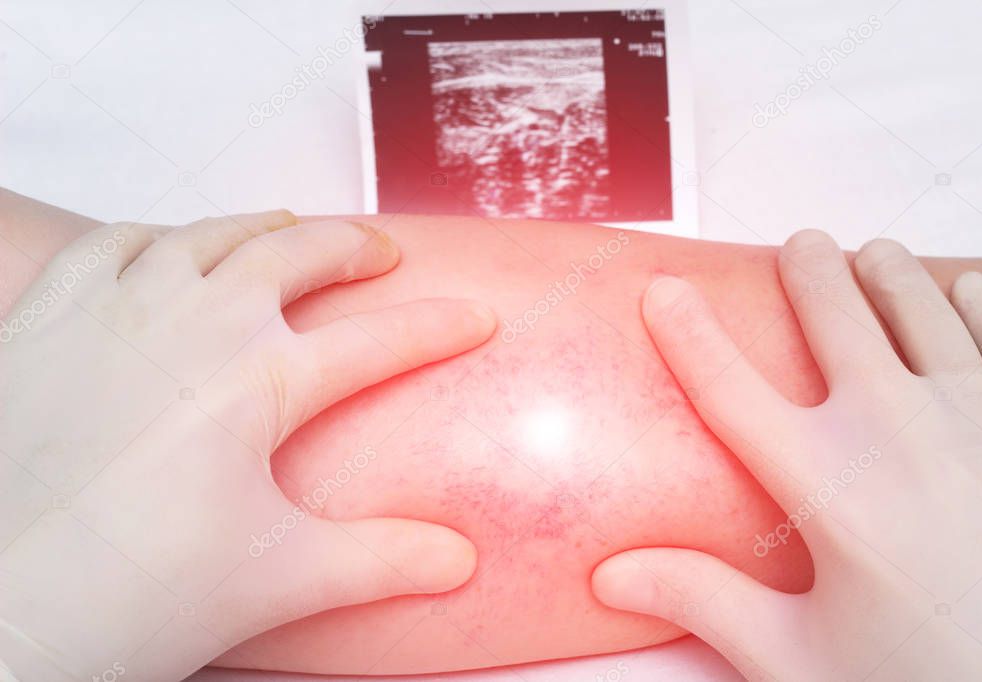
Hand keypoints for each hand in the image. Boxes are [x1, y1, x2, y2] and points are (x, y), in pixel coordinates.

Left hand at [0, 211, 494, 680]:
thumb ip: (382, 560)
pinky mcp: (52, 314)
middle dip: (352, 244)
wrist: (2, 603)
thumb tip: (461, 558)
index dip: (439, 326)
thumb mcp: (280, 578)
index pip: (378, 340)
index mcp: (261, 379)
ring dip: (263, 226)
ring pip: (210, 233)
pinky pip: (113, 244)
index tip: (477, 316)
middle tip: (381, 250)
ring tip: (291, 227)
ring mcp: (120, 307)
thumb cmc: (135, 592)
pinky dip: (155, 234)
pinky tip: (169, 245)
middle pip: (297, 254)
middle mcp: (197, 321)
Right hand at [592, 230, 981, 679]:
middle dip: (811, 272)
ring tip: (874, 251)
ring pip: (925, 314)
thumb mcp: (800, 658)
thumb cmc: (929, 679)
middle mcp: (898, 432)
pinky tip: (968, 289)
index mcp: (827, 485)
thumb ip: (704, 600)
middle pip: (839, 320)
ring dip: (892, 274)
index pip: (729, 388)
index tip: (663, 291)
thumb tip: (610, 575)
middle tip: (801, 243)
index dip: (687, 333)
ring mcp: (979, 423)